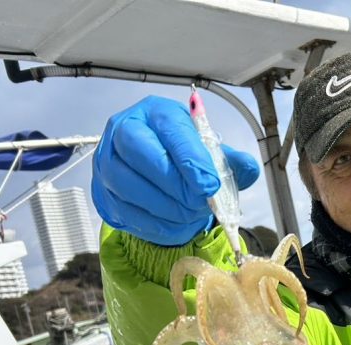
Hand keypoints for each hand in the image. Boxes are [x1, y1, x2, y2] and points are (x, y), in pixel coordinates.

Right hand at [91, 95, 259, 245]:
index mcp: (155, 114)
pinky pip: (126, 212)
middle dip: (174, 184)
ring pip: (129, 186)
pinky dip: (155, 224)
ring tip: (191, 214)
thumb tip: (248, 167)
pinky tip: (176, 224)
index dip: (190, 158)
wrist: (158, 175)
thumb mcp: (211, 154)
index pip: (170, 129)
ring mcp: (107, 162)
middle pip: (140, 153)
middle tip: (200, 202)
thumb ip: (231, 161)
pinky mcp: (102, 193)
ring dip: (166, 207)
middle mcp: (123, 130)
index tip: (210, 184)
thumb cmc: (185, 159)